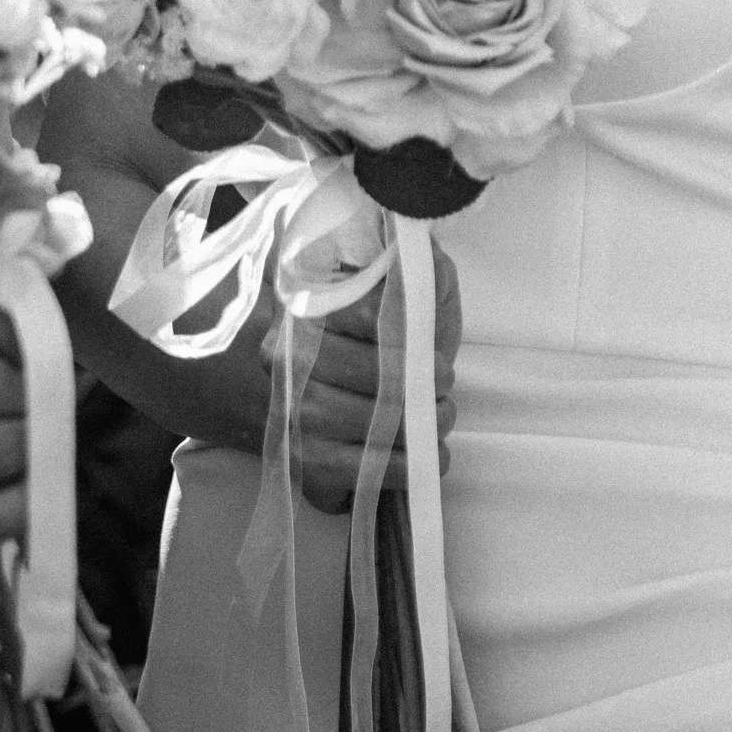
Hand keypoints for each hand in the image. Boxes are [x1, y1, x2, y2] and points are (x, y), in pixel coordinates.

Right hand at [274, 239, 461, 516]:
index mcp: (305, 307)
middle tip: (445, 393)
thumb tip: (428, 258)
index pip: (367, 318)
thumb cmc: (369, 333)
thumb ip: (411, 267)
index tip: (438, 360)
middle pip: (373, 378)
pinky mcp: (303, 464)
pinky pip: (361, 473)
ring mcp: (290, 416)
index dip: (412, 345)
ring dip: (420, 429)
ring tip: (441, 421)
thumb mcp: (392, 287)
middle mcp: (286, 360)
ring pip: (369, 426)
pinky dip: (403, 468)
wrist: (315, 385)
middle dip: (422, 390)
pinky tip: (423, 458)